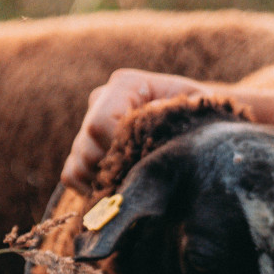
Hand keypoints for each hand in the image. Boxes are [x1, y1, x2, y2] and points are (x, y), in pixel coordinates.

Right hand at [59, 68, 202, 189]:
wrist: (196, 127)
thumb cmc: (200, 117)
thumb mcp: (199, 110)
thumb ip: (178, 110)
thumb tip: (149, 114)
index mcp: (126, 85)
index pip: (100, 123)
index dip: (118, 149)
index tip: (146, 161)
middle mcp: (100, 100)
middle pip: (88, 147)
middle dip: (116, 168)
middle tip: (148, 176)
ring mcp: (88, 126)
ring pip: (79, 163)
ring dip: (107, 179)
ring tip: (140, 181)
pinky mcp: (81, 152)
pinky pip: (72, 175)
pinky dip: (93, 188)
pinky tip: (123, 187)